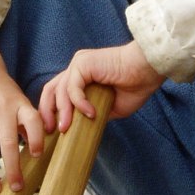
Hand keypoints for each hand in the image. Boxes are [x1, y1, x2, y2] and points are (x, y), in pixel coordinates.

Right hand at [0, 19, 49, 192]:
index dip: (36, 139)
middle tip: (17, 188)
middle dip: (13, 168)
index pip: (32, 121)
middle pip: (8, 143)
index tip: (36, 156)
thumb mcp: (20, 102)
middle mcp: (2, 108)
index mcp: (20, 104)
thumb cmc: (4, 93)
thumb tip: (37, 154)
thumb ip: (28, 125)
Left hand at [38, 41, 163, 131]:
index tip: (53, 131)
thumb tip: (81, 129)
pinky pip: (73, 87)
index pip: (57, 93)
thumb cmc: (135, 86)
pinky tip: (90, 114)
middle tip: (51, 131)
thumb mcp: (111, 107)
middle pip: (50, 90)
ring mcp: (78, 64)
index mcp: (81, 77)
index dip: (52, 112)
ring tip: (67, 128)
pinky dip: (79, 103)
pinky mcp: (83, 63)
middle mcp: (77, 68)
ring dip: (63, 111)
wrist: (147, 70)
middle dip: (47, 112)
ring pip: (60, 91)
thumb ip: (94, 114)